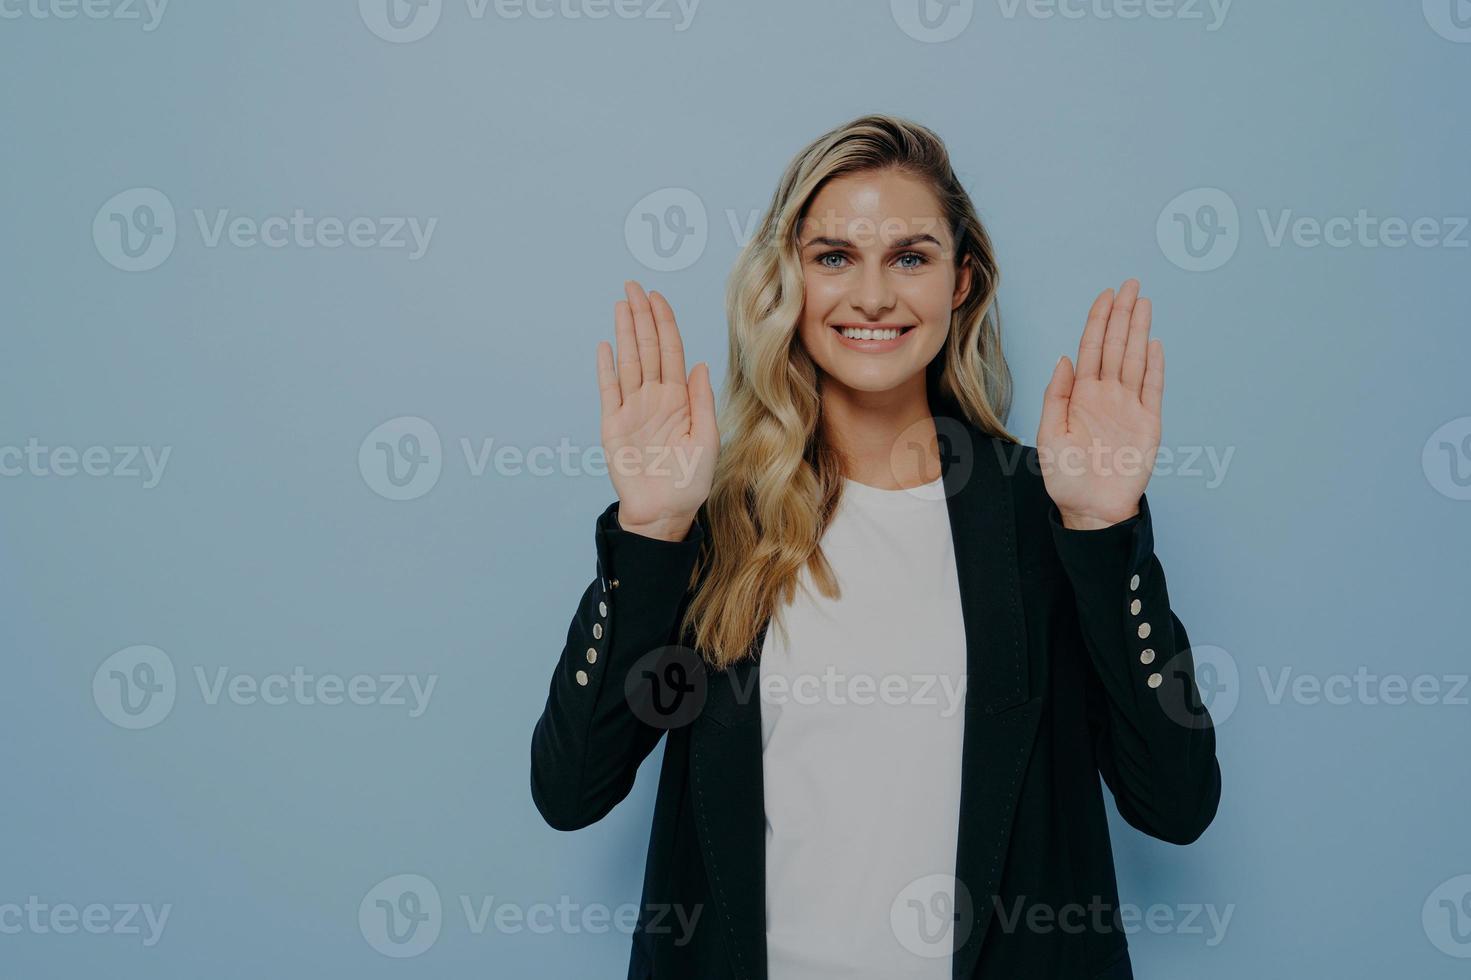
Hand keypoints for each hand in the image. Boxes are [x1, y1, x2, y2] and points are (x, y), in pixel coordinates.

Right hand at [597, 280, 718, 541]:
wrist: (664, 513)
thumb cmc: (690, 482)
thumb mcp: (706, 441)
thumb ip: (701, 402)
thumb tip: (699, 364)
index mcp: (680, 400)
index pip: (671, 352)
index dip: (665, 324)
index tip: (658, 298)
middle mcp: (655, 399)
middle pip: (647, 349)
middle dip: (642, 317)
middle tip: (634, 286)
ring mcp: (632, 410)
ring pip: (628, 362)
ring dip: (624, 333)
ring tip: (621, 304)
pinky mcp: (613, 425)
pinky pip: (608, 390)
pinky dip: (606, 368)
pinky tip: (605, 345)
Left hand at [1037, 279, 1162, 529]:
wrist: (1091, 510)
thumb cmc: (1066, 478)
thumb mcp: (1050, 435)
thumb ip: (1056, 395)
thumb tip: (1064, 358)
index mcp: (1081, 396)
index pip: (1091, 349)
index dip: (1098, 321)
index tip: (1106, 295)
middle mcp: (1107, 396)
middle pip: (1116, 347)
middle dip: (1122, 315)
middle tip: (1130, 284)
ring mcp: (1129, 408)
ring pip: (1135, 360)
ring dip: (1139, 332)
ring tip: (1144, 303)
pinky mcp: (1148, 425)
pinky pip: (1153, 390)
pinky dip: (1155, 367)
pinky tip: (1155, 344)